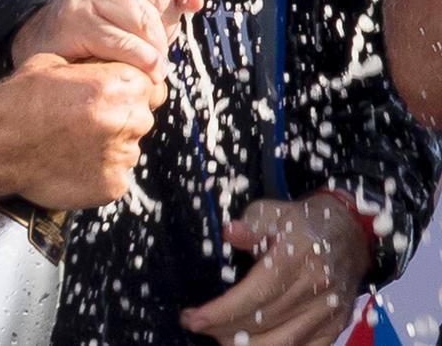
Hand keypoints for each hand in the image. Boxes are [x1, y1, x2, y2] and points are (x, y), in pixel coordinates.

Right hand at [0, 53, 160, 209]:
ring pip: (127, 148)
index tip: (105, 97)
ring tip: (71, 143)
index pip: (148, 85)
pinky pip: (114, 176)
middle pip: (139, 118)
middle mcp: (129, 120)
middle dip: (117, 118)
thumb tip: (110, 63)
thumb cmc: (22, 99)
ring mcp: (122, 157)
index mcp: (122, 85)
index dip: (126, 90)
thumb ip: (95, 65)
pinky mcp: (111, 186)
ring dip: (107, 146)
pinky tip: (70, 162)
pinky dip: (97, 172)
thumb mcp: (58, 63)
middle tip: (82, 121)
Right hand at [12, 0, 210, 82]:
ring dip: (156, 44)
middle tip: (161, 37)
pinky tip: (150, 68)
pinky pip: (123, 41)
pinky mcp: (74, 18)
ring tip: (157, 56)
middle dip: (166, 20)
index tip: (192, 4)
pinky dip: (143, 59)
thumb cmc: (110, 7)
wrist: (60, 33)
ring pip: (142, 17)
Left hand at [180, 196, 371, 345]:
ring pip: (282, 343)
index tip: (194, 318)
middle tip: (197, 325)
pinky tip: (249, 345)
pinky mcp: (335, 326)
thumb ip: (250, 224)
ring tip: (219, 336)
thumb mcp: (272, 212)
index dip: (222, 311)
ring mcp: (329, 311)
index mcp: (298, 256)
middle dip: (223, 329)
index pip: (255, 294)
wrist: (350, 233)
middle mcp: (316, 288)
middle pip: (264, 322)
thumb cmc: (301, 222)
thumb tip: (229, 233)